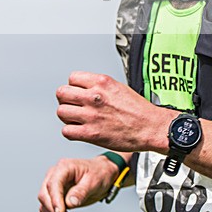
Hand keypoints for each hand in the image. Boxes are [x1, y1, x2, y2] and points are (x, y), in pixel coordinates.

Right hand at [37, 156, 118, 211]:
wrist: (102, 174)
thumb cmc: (99, 173)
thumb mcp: (94, 181)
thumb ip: (81, 192)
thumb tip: (69, 203)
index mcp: (64, 167)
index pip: (53, 184)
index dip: (55, 200)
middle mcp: (54, 176)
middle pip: (44, 196)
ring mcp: (52, 187)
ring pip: (43, 205)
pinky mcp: (53, 197)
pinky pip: (45, 211)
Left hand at [56, 71, 171, 151]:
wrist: (150, 127)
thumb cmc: (139, 110)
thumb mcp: (119, 87)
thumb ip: (100, 86)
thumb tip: (85, 89)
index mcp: (102, 82)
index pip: (72, 78)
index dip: (74, 87)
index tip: (78, 93)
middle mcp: (94, 96)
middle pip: (61, 93)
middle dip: (66, 100)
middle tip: (73, 106)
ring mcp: (91, 115)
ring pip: (61, 112)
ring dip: (67, 116)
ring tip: (77, 119)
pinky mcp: (90, 133)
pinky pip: (67, 131)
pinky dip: (71, 132)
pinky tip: (80, 131)